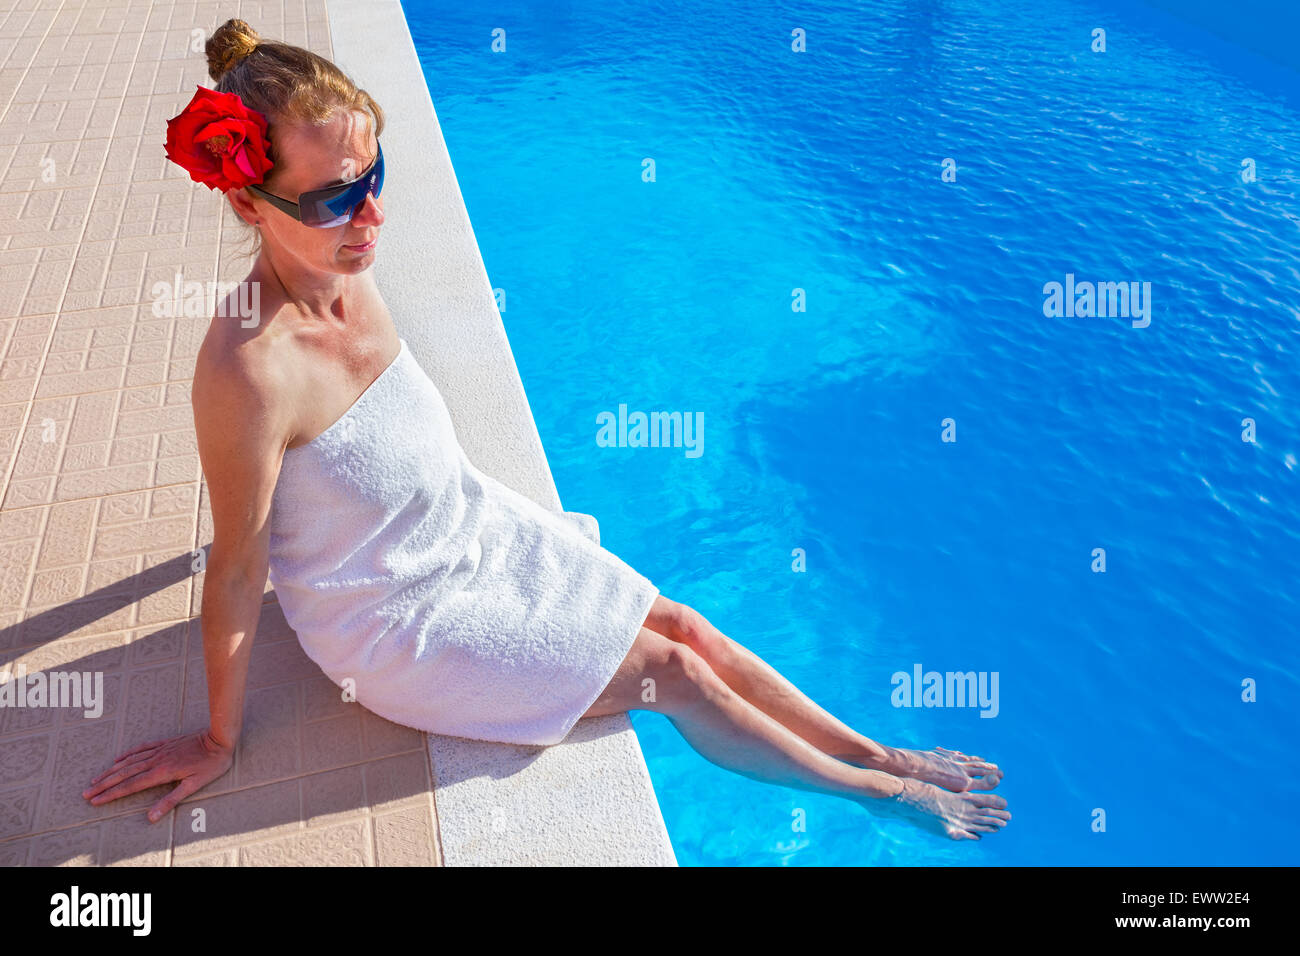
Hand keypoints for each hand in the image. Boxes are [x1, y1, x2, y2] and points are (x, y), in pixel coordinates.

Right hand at [82, 729, 234, 823]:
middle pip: (124, 774)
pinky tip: (118, 759)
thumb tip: (151, 817)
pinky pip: (141, 748)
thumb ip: (172, 800)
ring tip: (96, 779)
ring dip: (111, 771)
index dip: (111, 794)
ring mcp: (159, 750)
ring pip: (129, 761)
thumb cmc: (211, 764)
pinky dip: (127, 754)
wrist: (220, 738)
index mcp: (161, 772)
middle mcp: (156, 760)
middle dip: (104, 784)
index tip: (95, 801)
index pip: (130, 786)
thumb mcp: (195, 785)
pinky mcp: (165, 743)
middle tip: (86, 792)